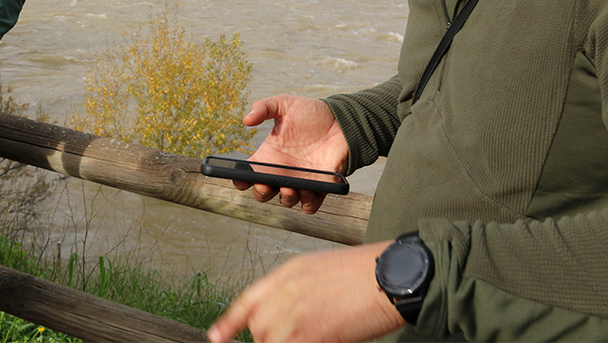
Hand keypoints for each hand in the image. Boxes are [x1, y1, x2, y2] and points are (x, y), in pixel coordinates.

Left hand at [208, 240, 403, 342]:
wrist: (391, 275)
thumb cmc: (367, 274)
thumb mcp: (322, 272)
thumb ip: (298, 292)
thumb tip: (290, 315)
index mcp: (289, 273)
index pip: (248, 299)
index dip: (230, 321)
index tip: (216, 336)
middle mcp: (287, 290)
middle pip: (258, 327)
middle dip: (269, 340)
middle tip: (294, 338)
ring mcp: (297, 312)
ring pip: (270, 341)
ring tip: (313, 336)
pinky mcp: (311, 332)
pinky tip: (319, 341)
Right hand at [240, 95, 349, 213]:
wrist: (341, 120)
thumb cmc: (311, 113)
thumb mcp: (284, 104)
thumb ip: (263, 107)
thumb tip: (246, 120)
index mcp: (269, 156)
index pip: (248, 175)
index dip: (239, 180)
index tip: (239, 178)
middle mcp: (282, 172)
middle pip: (263, 193)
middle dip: (260, 193)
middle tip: (263, 183)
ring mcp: (300, 181)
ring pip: (286, 201)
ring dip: (285, 198)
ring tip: (288, 186)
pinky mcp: (320, 187)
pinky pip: (310, 205)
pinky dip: (306, 203)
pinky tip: (307, 190)